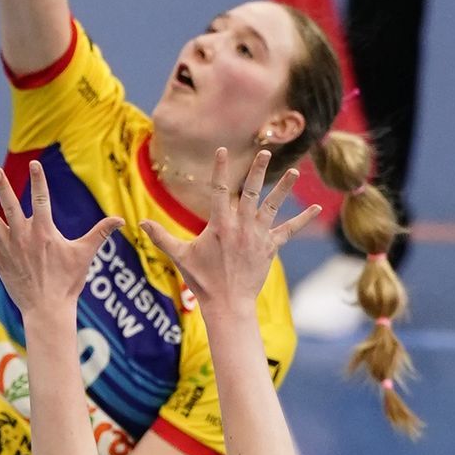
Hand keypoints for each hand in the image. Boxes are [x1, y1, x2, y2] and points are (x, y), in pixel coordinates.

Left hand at [0, 159, 120, 316]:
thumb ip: (101, 232)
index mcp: (44, 230)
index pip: (41, 198)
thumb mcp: (85, 254)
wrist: (48, 308)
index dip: (39, 180)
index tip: (35, 164)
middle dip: (2, 185)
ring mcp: (8, 247)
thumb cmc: (68, 281)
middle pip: (10, 204)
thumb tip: (122, 219)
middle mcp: (23, 235)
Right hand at [142, 146, 319, 311]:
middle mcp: (241, 226)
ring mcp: (258, 236)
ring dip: (284, 188)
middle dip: (258, 170)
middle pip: (252, 192)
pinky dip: (302, 219)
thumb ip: (161, 237)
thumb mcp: (179, 256)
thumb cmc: (202, 280)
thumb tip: (139, 224)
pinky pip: (289, 230)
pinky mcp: (270, 247)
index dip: (221, 169)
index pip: (220, 190)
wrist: (227, 303)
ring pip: (273, 206)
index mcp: (220, 225)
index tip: (222, 151)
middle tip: (266, 152)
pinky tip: (316, 207)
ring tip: (295, 171)